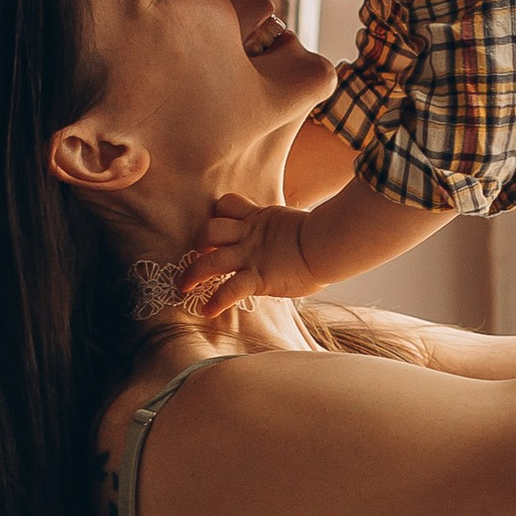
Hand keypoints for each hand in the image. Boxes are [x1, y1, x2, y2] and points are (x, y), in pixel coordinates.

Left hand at [177, 198, 315, 306]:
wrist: (331, 246)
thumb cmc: (323, 240)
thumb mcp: (296, 228)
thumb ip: (282, 232)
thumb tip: (286, 241)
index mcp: (259, 219)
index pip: (228, 204)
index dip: (219, 214)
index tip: (219, 228)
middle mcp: (250, 236)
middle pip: (210, 230)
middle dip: (198, 242)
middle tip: (198, 254)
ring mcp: (251, 257)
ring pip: (210, 260)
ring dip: (193, 273)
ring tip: (184, 286)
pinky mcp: (258, 277)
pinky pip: (229, 290)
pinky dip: (216, 302)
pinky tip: (208, 312)